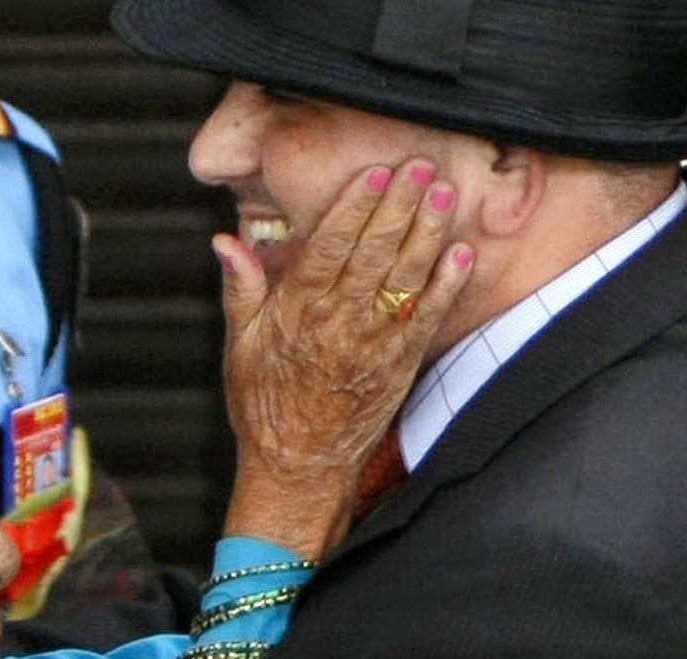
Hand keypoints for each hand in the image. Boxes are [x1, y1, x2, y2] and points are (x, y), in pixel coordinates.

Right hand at [215, 159, 473, 558]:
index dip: (353, 209)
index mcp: (297, 314)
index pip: (328, 249)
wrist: (299, 464)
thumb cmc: (264, 404)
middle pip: (374, 255)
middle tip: (419, 165)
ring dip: (427, 234)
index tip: (373, 174)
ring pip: (405, 279)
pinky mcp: (400, 364)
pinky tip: (461, 252)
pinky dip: (447, 285)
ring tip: (443, 193)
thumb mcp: (237, 345)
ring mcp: (375, 345)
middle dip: (399, 206)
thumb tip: (225, 242)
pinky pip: (427, 318)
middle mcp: (339, 324)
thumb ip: (240, 289)